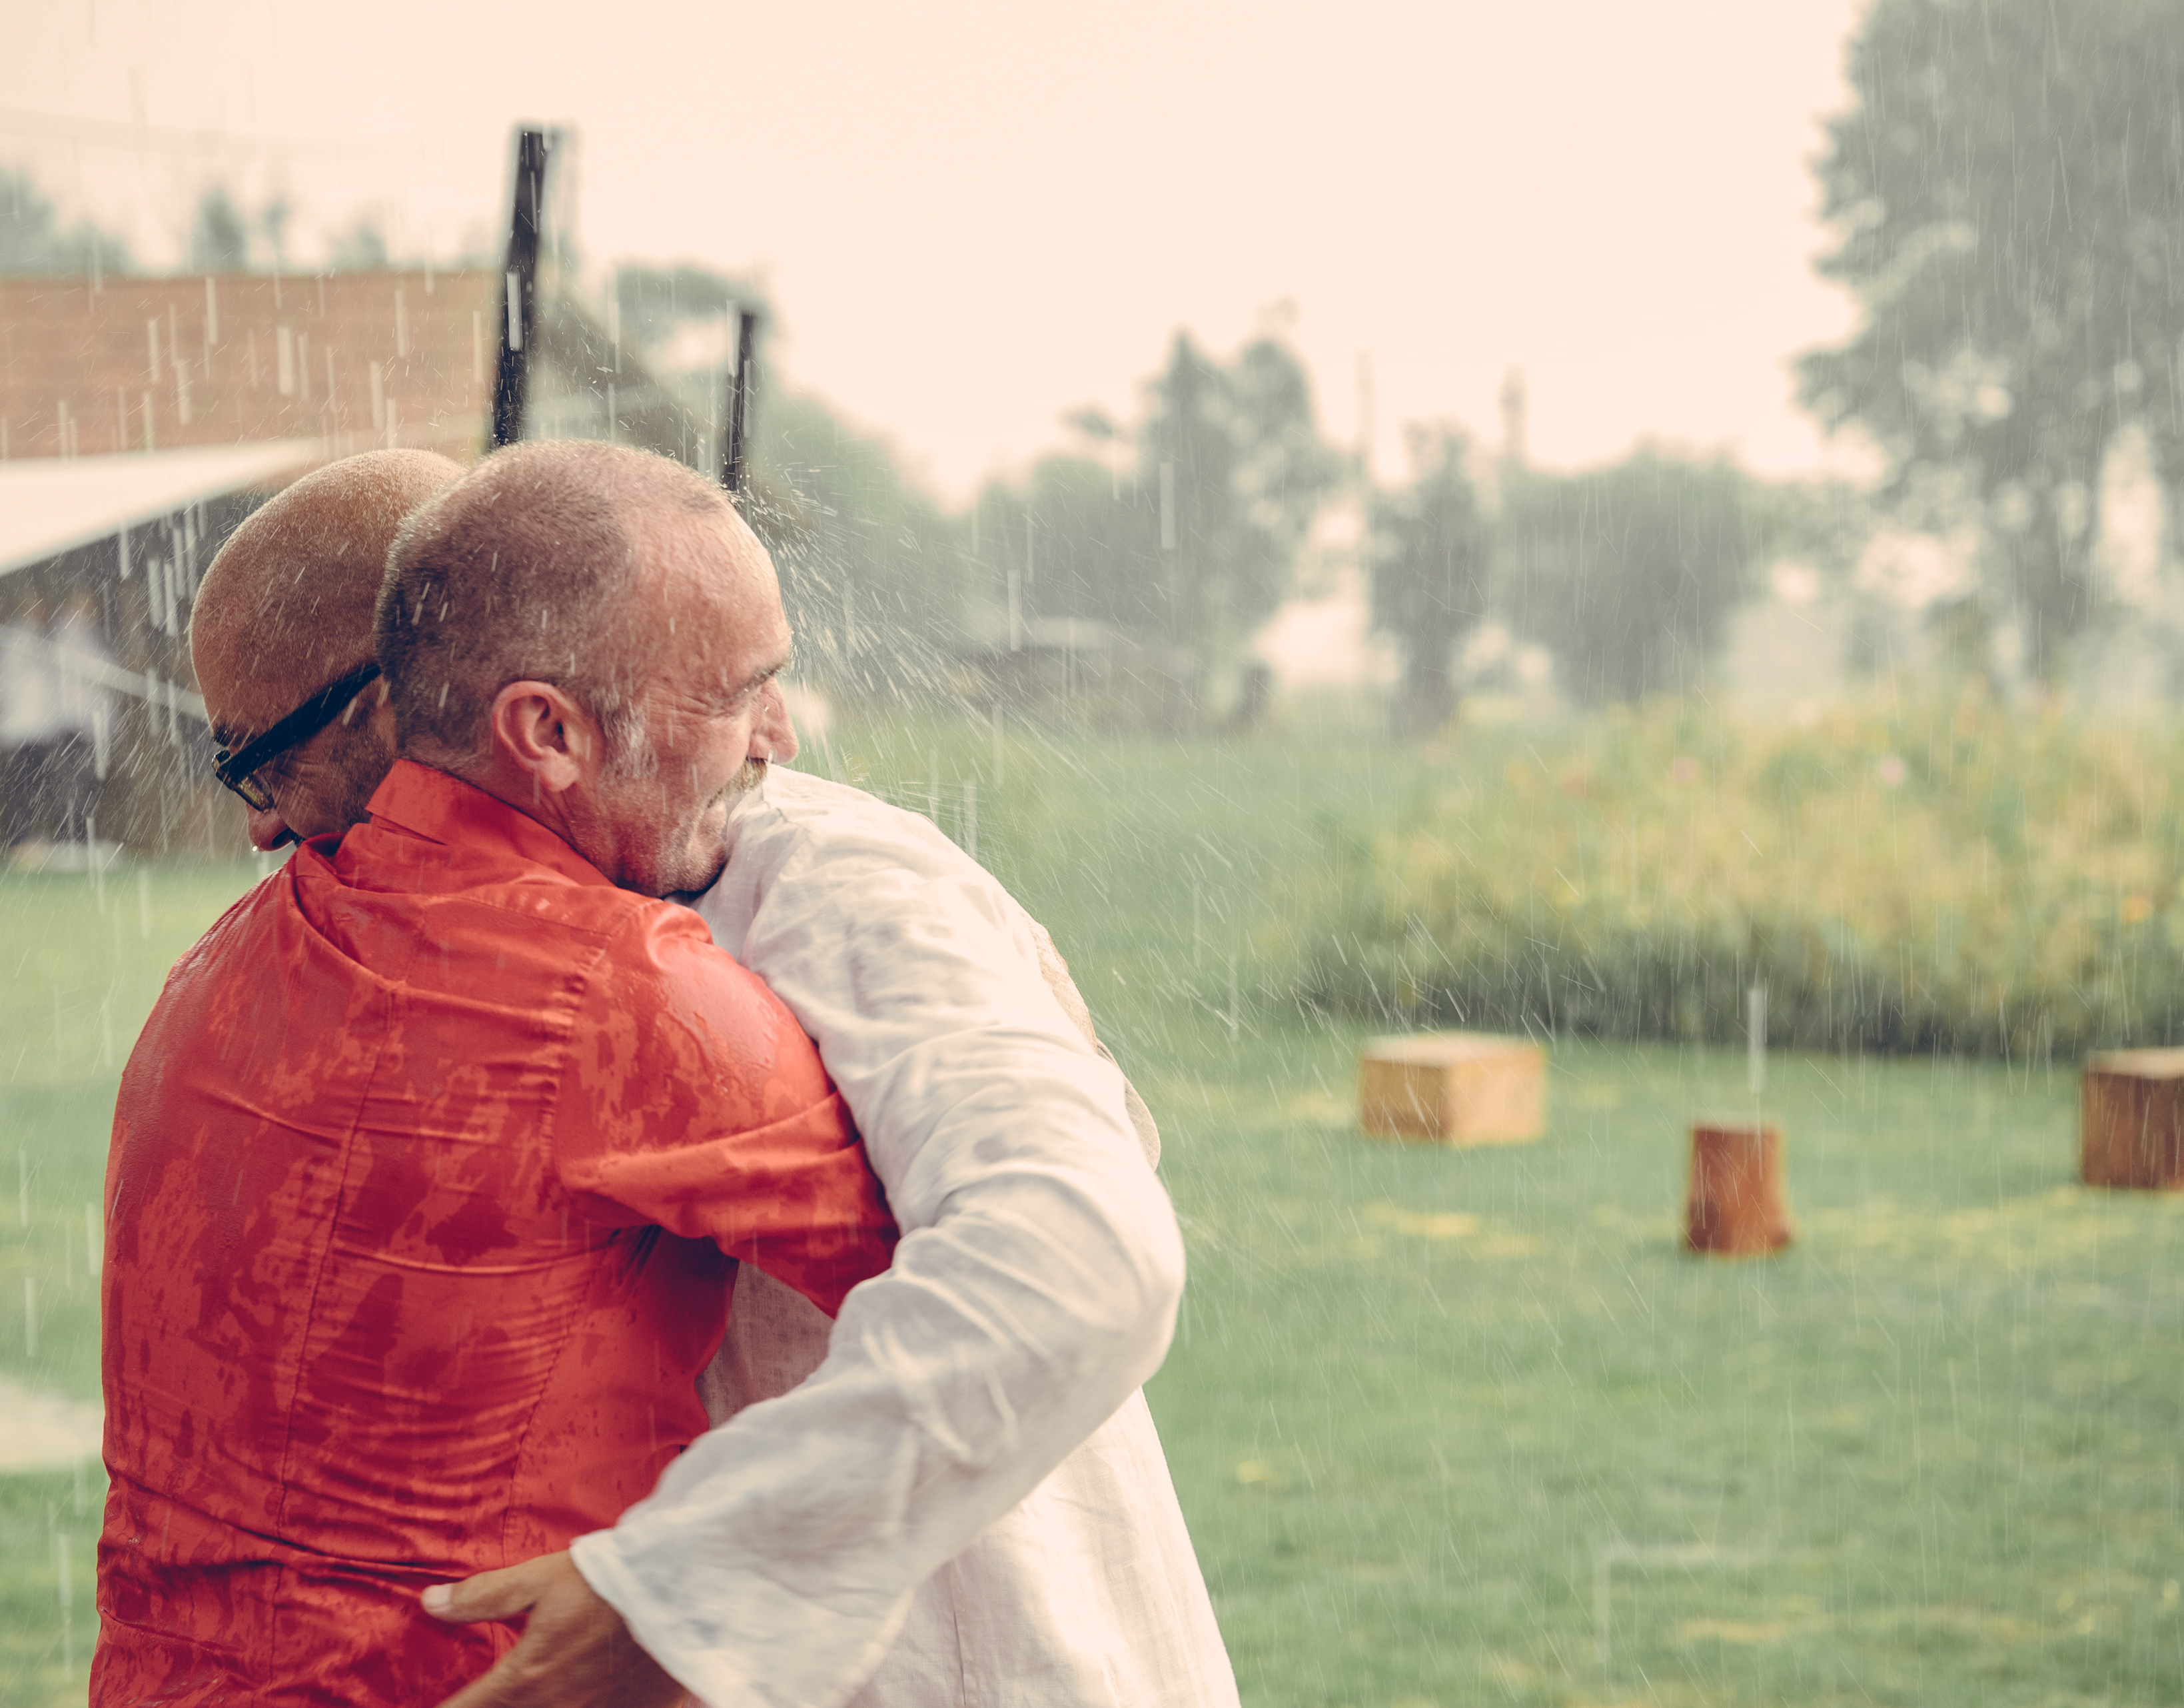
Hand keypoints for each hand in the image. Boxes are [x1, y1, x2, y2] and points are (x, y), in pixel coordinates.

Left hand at [425, 1551, 687, 1707]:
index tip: (437, 1706)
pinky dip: (582, 1707)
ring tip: (531, 1696)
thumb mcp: (540, 1579)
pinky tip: (582, 1698)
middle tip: (490, 1697)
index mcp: (524, 1679)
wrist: (681, 1591)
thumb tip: (429, 1602)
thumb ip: (482, 1597)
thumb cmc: (609, 1581)